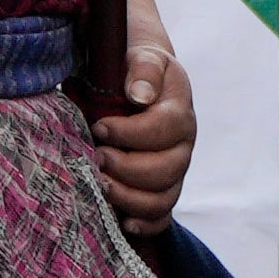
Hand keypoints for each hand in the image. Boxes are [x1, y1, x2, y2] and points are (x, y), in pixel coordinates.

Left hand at [91, 31, 196, 225]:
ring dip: (130, 197)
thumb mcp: (140, 54)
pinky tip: (123, 221)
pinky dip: (145, 224)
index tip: (99, 127)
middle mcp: (183, 142)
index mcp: (179, 108)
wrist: (136, 78)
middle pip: (167, 170)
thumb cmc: (133, 65)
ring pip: (164, 197)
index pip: (165, 128)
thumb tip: (140, 96)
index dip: (130, 133)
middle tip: (95, 157)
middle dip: (127, 168)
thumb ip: (143, 68)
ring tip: (100, 184)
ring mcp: (174, 168)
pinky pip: (162, 216)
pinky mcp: (163, 187)